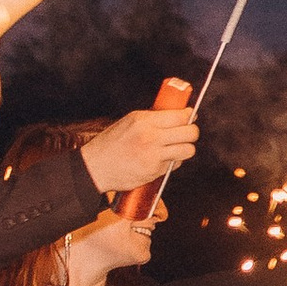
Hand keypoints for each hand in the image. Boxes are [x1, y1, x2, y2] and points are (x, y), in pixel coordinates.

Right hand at [82, 106, 201, 196]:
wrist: (95, 167)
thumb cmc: (110, 144)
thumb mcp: (129, 122)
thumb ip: (153, 118)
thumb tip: (179, 114)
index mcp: (143, 121)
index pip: (180, 116)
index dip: (189, 115)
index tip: (190, 115)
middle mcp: (151, 137)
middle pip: (190, 132)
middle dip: (192, 132)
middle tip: (188, 132)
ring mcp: (154, 155)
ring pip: (188, 150)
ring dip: (186, 148)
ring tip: (177, 146)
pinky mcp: (155, 171)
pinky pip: (175, 164)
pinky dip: (172, 161)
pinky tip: (161, 158)